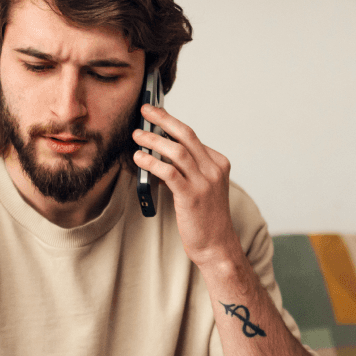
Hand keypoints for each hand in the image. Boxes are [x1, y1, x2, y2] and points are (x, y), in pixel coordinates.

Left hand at [133, 104, 240, 269]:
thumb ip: (185, 170)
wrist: (216, 246)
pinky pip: (169, 172)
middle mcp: (214, 169)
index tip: (154, 115)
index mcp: (218, 163)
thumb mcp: (201, 187)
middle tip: (145, 110)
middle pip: (186, 135)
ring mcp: (204, 182)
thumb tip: (159, 155)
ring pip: (177, 151)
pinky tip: (139, 158)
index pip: (192, 137)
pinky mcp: (191, 196)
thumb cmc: (205, 218)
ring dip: (154, 140)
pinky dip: (152, 162)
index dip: (170, 124)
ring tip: (136, 135)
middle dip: (164, 119)